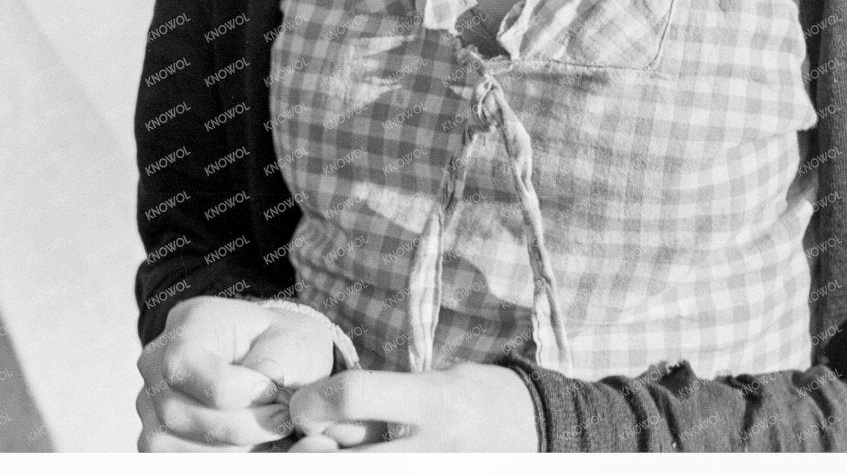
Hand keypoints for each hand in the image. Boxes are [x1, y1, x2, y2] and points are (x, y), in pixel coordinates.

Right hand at [136, 295, 340, 450]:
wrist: (272, 361)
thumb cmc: (281, 346)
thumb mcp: (296, 338)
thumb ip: (282, 357)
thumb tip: (262, 381)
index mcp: (189, 323)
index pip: (182, 363)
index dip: (229, 388)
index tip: (271, 390)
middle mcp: (156, 362)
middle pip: (177, 412)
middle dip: (239, 426)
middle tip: (281, 419)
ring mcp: (149, 403)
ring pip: (174, 445)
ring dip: (232, 448)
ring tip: (266, 430)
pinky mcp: (156, 438)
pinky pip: (178, 462)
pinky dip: (220, 460)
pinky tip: (250, 445)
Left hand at [285, 363, 539, 451]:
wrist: (541, 432)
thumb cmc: (481, 397)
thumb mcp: (439, 381)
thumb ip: (387, 398)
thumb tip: (324, 413)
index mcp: (435, 400)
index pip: (354, 395)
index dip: (314, 400)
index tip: (306, 405)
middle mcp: (433, 445)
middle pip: (347, 458)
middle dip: (312, 451)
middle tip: (310, 443)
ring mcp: (436, 472)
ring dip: (338, 464)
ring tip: (341, 453)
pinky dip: (364, 473)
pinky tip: (366, 461)